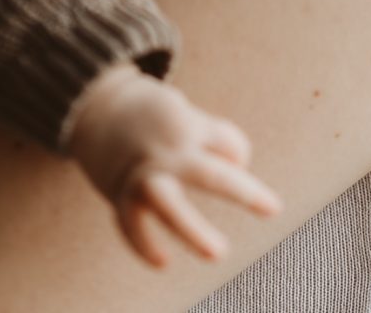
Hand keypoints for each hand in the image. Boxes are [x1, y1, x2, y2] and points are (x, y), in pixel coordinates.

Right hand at [66, 64, 280, 267]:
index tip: (259, 193)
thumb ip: (214, 136)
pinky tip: (163, 262)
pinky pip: (132, 224)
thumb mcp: (184, 112)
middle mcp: (167, 149)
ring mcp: (142, 172)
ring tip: (218, 253)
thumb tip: (239, 164)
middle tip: (273, 209)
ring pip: (167, 203)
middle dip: (241, 190)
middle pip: (208, 173)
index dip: (239, 160)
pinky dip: (144, 245)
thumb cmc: (154, 115)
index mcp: (187, 124)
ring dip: (192, 229)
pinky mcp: (119, 191)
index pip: (229, 146)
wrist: (96, 108)